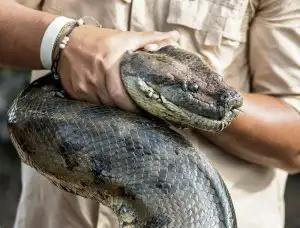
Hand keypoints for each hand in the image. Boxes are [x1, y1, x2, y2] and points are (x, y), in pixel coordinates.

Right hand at [57, 25, 179, 110]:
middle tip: (138, 108)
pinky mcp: (75, 92)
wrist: (63, 41)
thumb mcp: (124, 37)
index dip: (135, 105)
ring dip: (115, 106)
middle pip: (114, 103)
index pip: (123, 95)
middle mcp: (95, 78)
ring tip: (125, 105)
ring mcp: (83, 88)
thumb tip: (174, 37)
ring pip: (104, 105)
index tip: (146, 107)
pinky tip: (107, 99)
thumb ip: (150, 39)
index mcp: (109, 63)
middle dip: (127, 108)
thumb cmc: (97, 39)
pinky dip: (102, 103)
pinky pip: (92, 104)